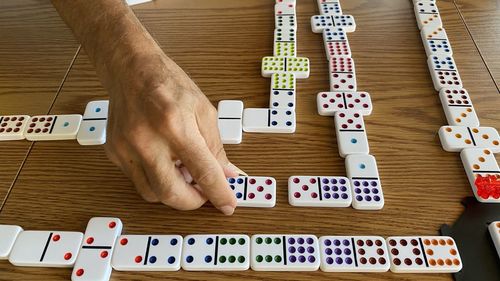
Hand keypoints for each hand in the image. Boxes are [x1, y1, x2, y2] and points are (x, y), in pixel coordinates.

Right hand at [103, 52, 241, 214]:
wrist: (130, 68)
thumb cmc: (169, 84)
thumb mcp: (203, 110)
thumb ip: (216, 147)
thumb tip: (228, 175)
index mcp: (176, 125)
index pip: (203, 172)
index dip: (219, 194)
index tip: (228, 204)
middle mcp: (147, 140)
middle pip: (171, 194)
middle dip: (192, 202)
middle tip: (204, 195)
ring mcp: (126, 148)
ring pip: (151, 193)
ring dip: (173, 192)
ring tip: (184, 172)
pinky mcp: (113, 152)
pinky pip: (137, 180)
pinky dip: (155, 179)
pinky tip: (164, 162)